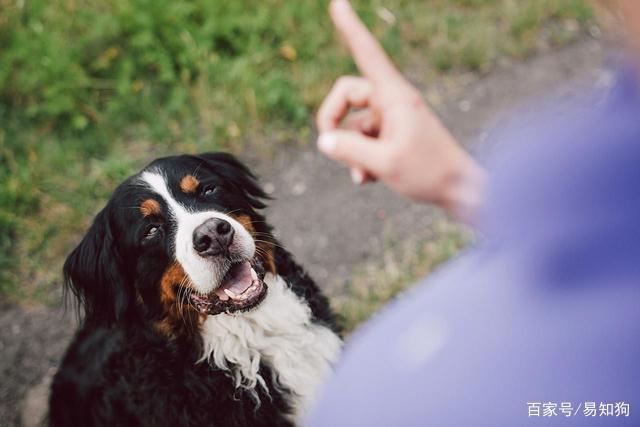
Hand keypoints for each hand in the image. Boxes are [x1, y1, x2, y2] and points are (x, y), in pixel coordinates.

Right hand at [316, 0, 485, 220]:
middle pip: (346, 94)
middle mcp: (391, 101)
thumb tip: (323, 140)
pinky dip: (361, 159)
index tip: (337, 3)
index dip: (351, 29)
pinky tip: (369, 178)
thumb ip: (349, 150)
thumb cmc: (429, 172)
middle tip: (328, 146)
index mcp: (394, 96)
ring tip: (364, 176)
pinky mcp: (392, 135)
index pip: (367, 54)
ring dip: (351, 152)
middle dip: (332, 121)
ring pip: (353, 125)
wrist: (458, 189)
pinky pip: (364, 140)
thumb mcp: (384, 163)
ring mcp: (391, 119)